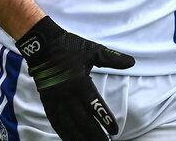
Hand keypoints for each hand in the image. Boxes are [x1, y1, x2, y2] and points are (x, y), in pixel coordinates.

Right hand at [16, 16, 134, 139]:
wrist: (43, 45)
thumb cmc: (70, 47)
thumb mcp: (92, 50)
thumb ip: (112, 59)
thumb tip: (132, 62)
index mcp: (79, 82)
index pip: (94, 105)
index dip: (104, 119)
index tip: (114, 131)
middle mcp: (67, 94)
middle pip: (82, 120)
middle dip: (95, 135)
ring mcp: (55, 100)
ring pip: (68, 125)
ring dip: (80, 137)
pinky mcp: (47, 102)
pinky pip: (55, 122)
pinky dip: (64, 133)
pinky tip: (71, 140)